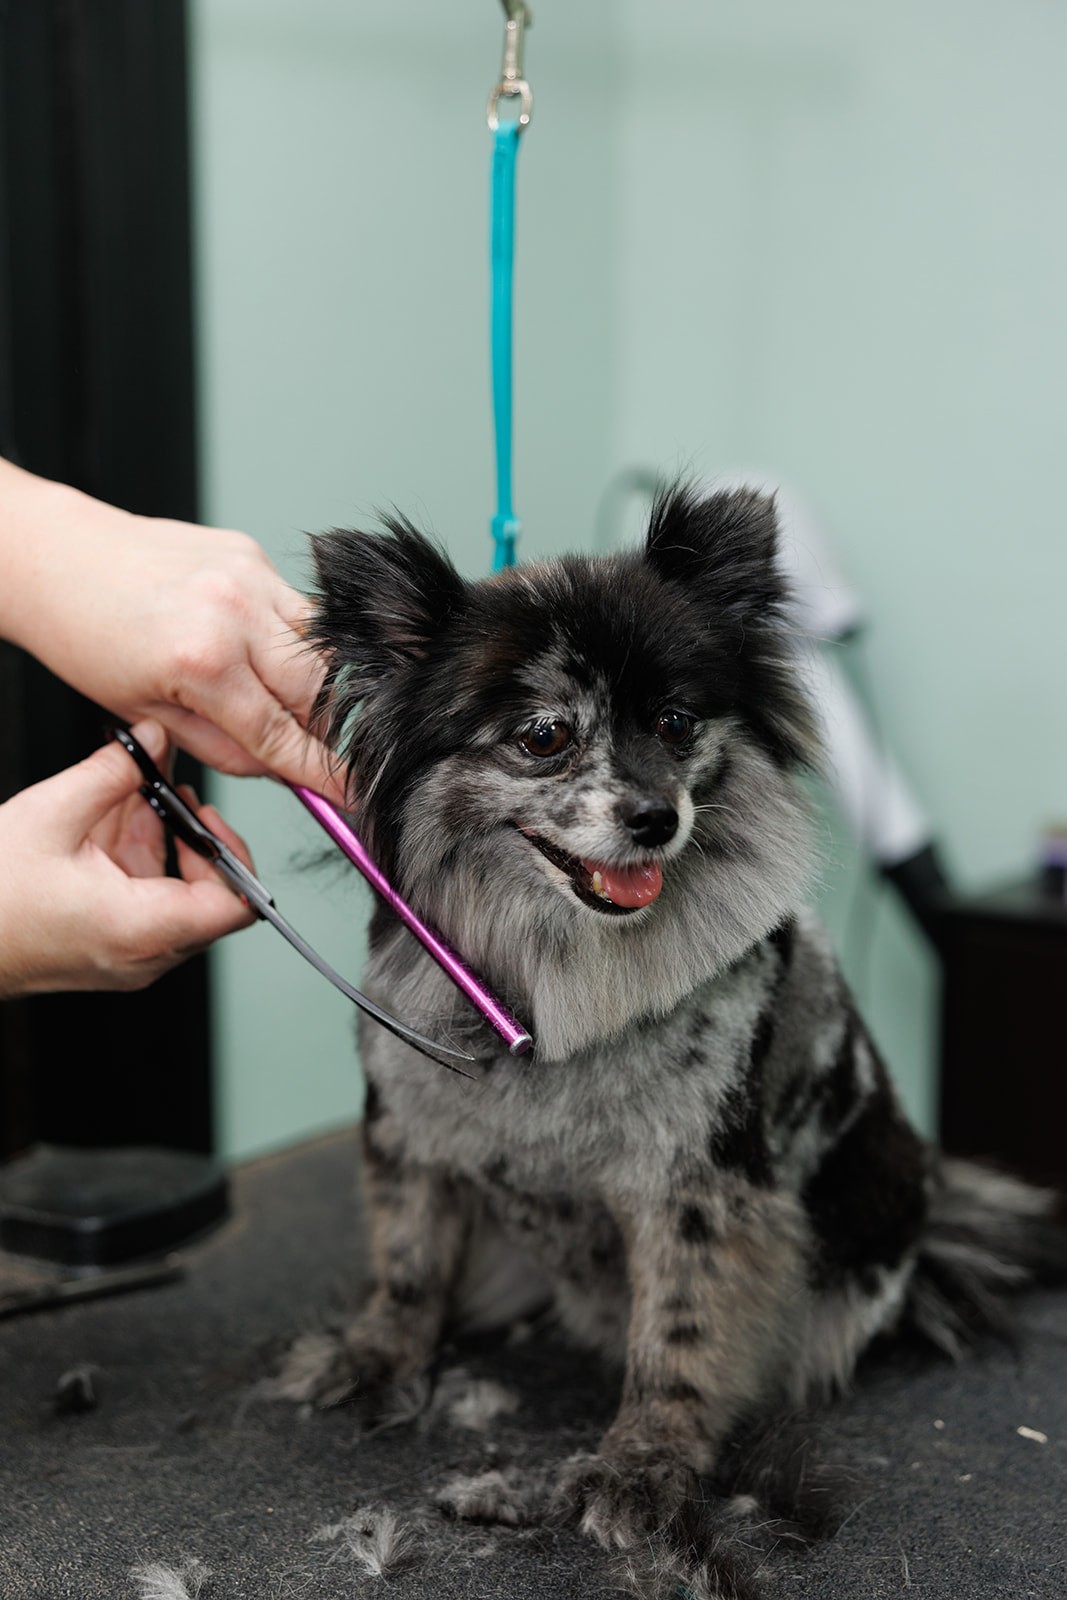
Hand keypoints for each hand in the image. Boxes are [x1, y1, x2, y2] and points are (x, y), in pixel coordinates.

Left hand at [0, 461, 344, 800]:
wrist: (59, 558)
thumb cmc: (86, 634)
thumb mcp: (145, 715)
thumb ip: (223, 748)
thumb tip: (281, 770)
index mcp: (202, 659)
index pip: (281, 733)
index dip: (320, 771)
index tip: (349, 793)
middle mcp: (236, 611)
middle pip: (320, 689)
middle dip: (325, 729)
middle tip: (317, 752)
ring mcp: (250, 576)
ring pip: (321, 647)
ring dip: (314, 683)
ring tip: (275, 697)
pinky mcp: (252, 554)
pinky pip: (296, 610)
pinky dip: (290, 641)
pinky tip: (254, 648)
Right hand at [0, 721, 256, 997]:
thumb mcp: (52, 814)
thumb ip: (114, 770)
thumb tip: (151, 739)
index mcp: (144, 929)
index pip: (235, 906)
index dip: (234, 855)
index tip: (207, 817)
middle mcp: (143, 955)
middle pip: (208, 897)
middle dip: (192, 837)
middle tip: (172, 796)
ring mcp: (125, 957)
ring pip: (171, 895)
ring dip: (158, 841)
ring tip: (133, 795)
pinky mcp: (105, 949)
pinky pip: (141, 902)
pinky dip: (132, 859)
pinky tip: (107, 819)